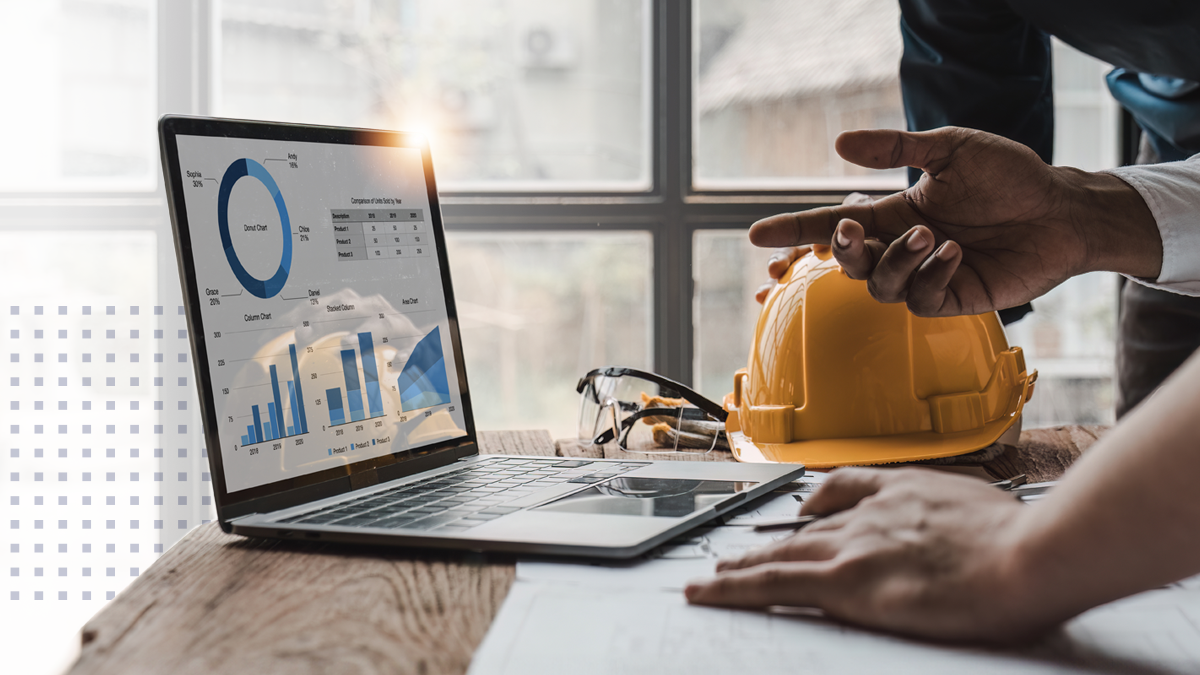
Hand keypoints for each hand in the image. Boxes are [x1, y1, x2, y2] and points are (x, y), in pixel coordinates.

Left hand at [684, 468, 1050, 642]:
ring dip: (740, 566)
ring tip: (713, 577)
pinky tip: (706, 590)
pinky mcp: (843, 582)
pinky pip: (771, 584)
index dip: (814, 508)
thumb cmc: (1021, 540)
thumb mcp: (981, 503)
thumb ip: (946, 508)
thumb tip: (940, 523)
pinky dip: (731, 586)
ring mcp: (852, 546)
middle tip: (735, 557)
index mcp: (901, 492)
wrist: (1029, 554)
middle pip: (803, 531)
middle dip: (767, 546)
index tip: (801, 515)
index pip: (841, 496)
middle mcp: (866, 514)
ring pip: (778, 555)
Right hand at [748, 127, 1160, 315]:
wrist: (1061, 210)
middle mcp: (901, 247)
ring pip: (879, 286)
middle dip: (841, 250)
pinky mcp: (952, 298)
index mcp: (893, 213)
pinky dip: (931, 274)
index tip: (756, 234)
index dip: (793, 230)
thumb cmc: (1010, 177)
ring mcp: (924, 276)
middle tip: (851, 231)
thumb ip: (896, 148)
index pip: (831, 225)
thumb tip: (839, 145)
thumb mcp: (951, 149)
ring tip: (931, 236)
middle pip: (847, 262)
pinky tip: (954, 253)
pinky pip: (921, 298)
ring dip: (895, 261)